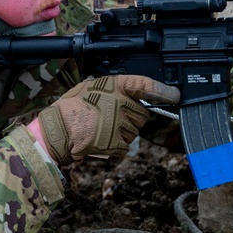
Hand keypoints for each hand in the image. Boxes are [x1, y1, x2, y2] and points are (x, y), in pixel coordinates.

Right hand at [38, 75, 179, 164]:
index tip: (174, 94)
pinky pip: (125, 146)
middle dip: (132, 118)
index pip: (145, 85)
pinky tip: (101, 139)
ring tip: (101, 128)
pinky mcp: (117, 142)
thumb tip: (129, 92)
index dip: (162, 91)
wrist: (58, 131)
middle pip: (142, 114)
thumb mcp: (89, 86)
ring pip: (134, 131)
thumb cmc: (71, 108)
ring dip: (123, 132)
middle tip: (112, 118)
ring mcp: (120, 124)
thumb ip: (111, 88)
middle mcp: (120, 103)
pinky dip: (116, 146)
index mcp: (113, 86)